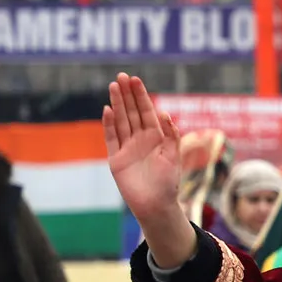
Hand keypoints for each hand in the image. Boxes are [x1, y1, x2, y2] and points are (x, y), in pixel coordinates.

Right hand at [104, 71, 181, 225]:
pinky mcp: (116, 159)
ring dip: (117, 104)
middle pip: (131, 112)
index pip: (146, 111)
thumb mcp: (174, 157)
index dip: (141, 96)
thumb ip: (171, 136)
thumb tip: (164, 114)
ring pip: (121, 121)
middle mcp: (140, 140)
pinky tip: (108, 110)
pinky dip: (109, 125)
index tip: (135, 80)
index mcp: (155, 137)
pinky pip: (111, 138)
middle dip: (127, 94)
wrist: (156, 206)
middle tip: (121, 76)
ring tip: (113, 86)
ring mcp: (127, 148)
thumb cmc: (168, 183)